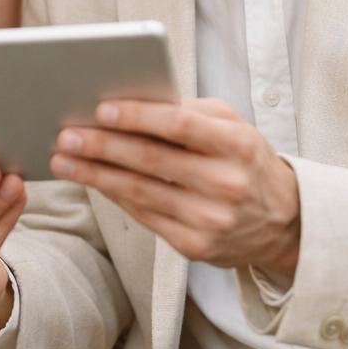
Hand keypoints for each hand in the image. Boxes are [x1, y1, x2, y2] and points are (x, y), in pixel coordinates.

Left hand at [50, 98, 299, 275]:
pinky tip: (90, 180)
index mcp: (236, 144)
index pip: (178, 125)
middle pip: (151, 160)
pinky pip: (143, 215)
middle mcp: (226, 183)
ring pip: (140, 192)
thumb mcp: (231, 125)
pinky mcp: (195, 247)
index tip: (100, 108)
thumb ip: (189, 111)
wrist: (284, 221)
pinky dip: (112, 195)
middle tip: (66, 134)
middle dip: (102, 146)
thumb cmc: (245, 159)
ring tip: (63, 159)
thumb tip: (130, 101)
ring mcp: (210, 219)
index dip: (137, 116)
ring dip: (95, 174)